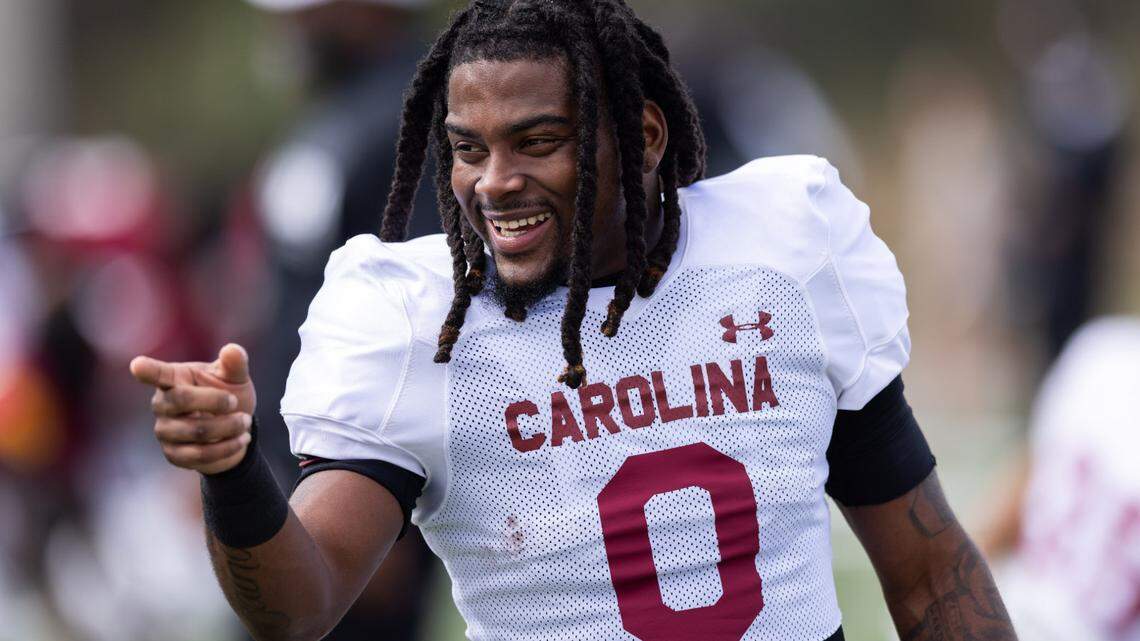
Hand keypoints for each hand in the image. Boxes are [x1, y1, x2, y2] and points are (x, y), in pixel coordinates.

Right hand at [130, 343, 257, 474]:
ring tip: (245, 422)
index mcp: (174, 378)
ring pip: (196, 431)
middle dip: (216, 401)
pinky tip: (241, 439)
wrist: (236, 430)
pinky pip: (201, 455)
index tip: (138, 365)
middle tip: (236, 402)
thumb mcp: (236, 378)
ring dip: (229, 427)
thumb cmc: (229, 395)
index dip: (148, 370)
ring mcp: (164, 430)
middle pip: (181, 399)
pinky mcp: (173, 454)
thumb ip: (235, 364)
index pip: (157, 373)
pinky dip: (228, 447)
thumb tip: (232, 350)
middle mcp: (162, 404)